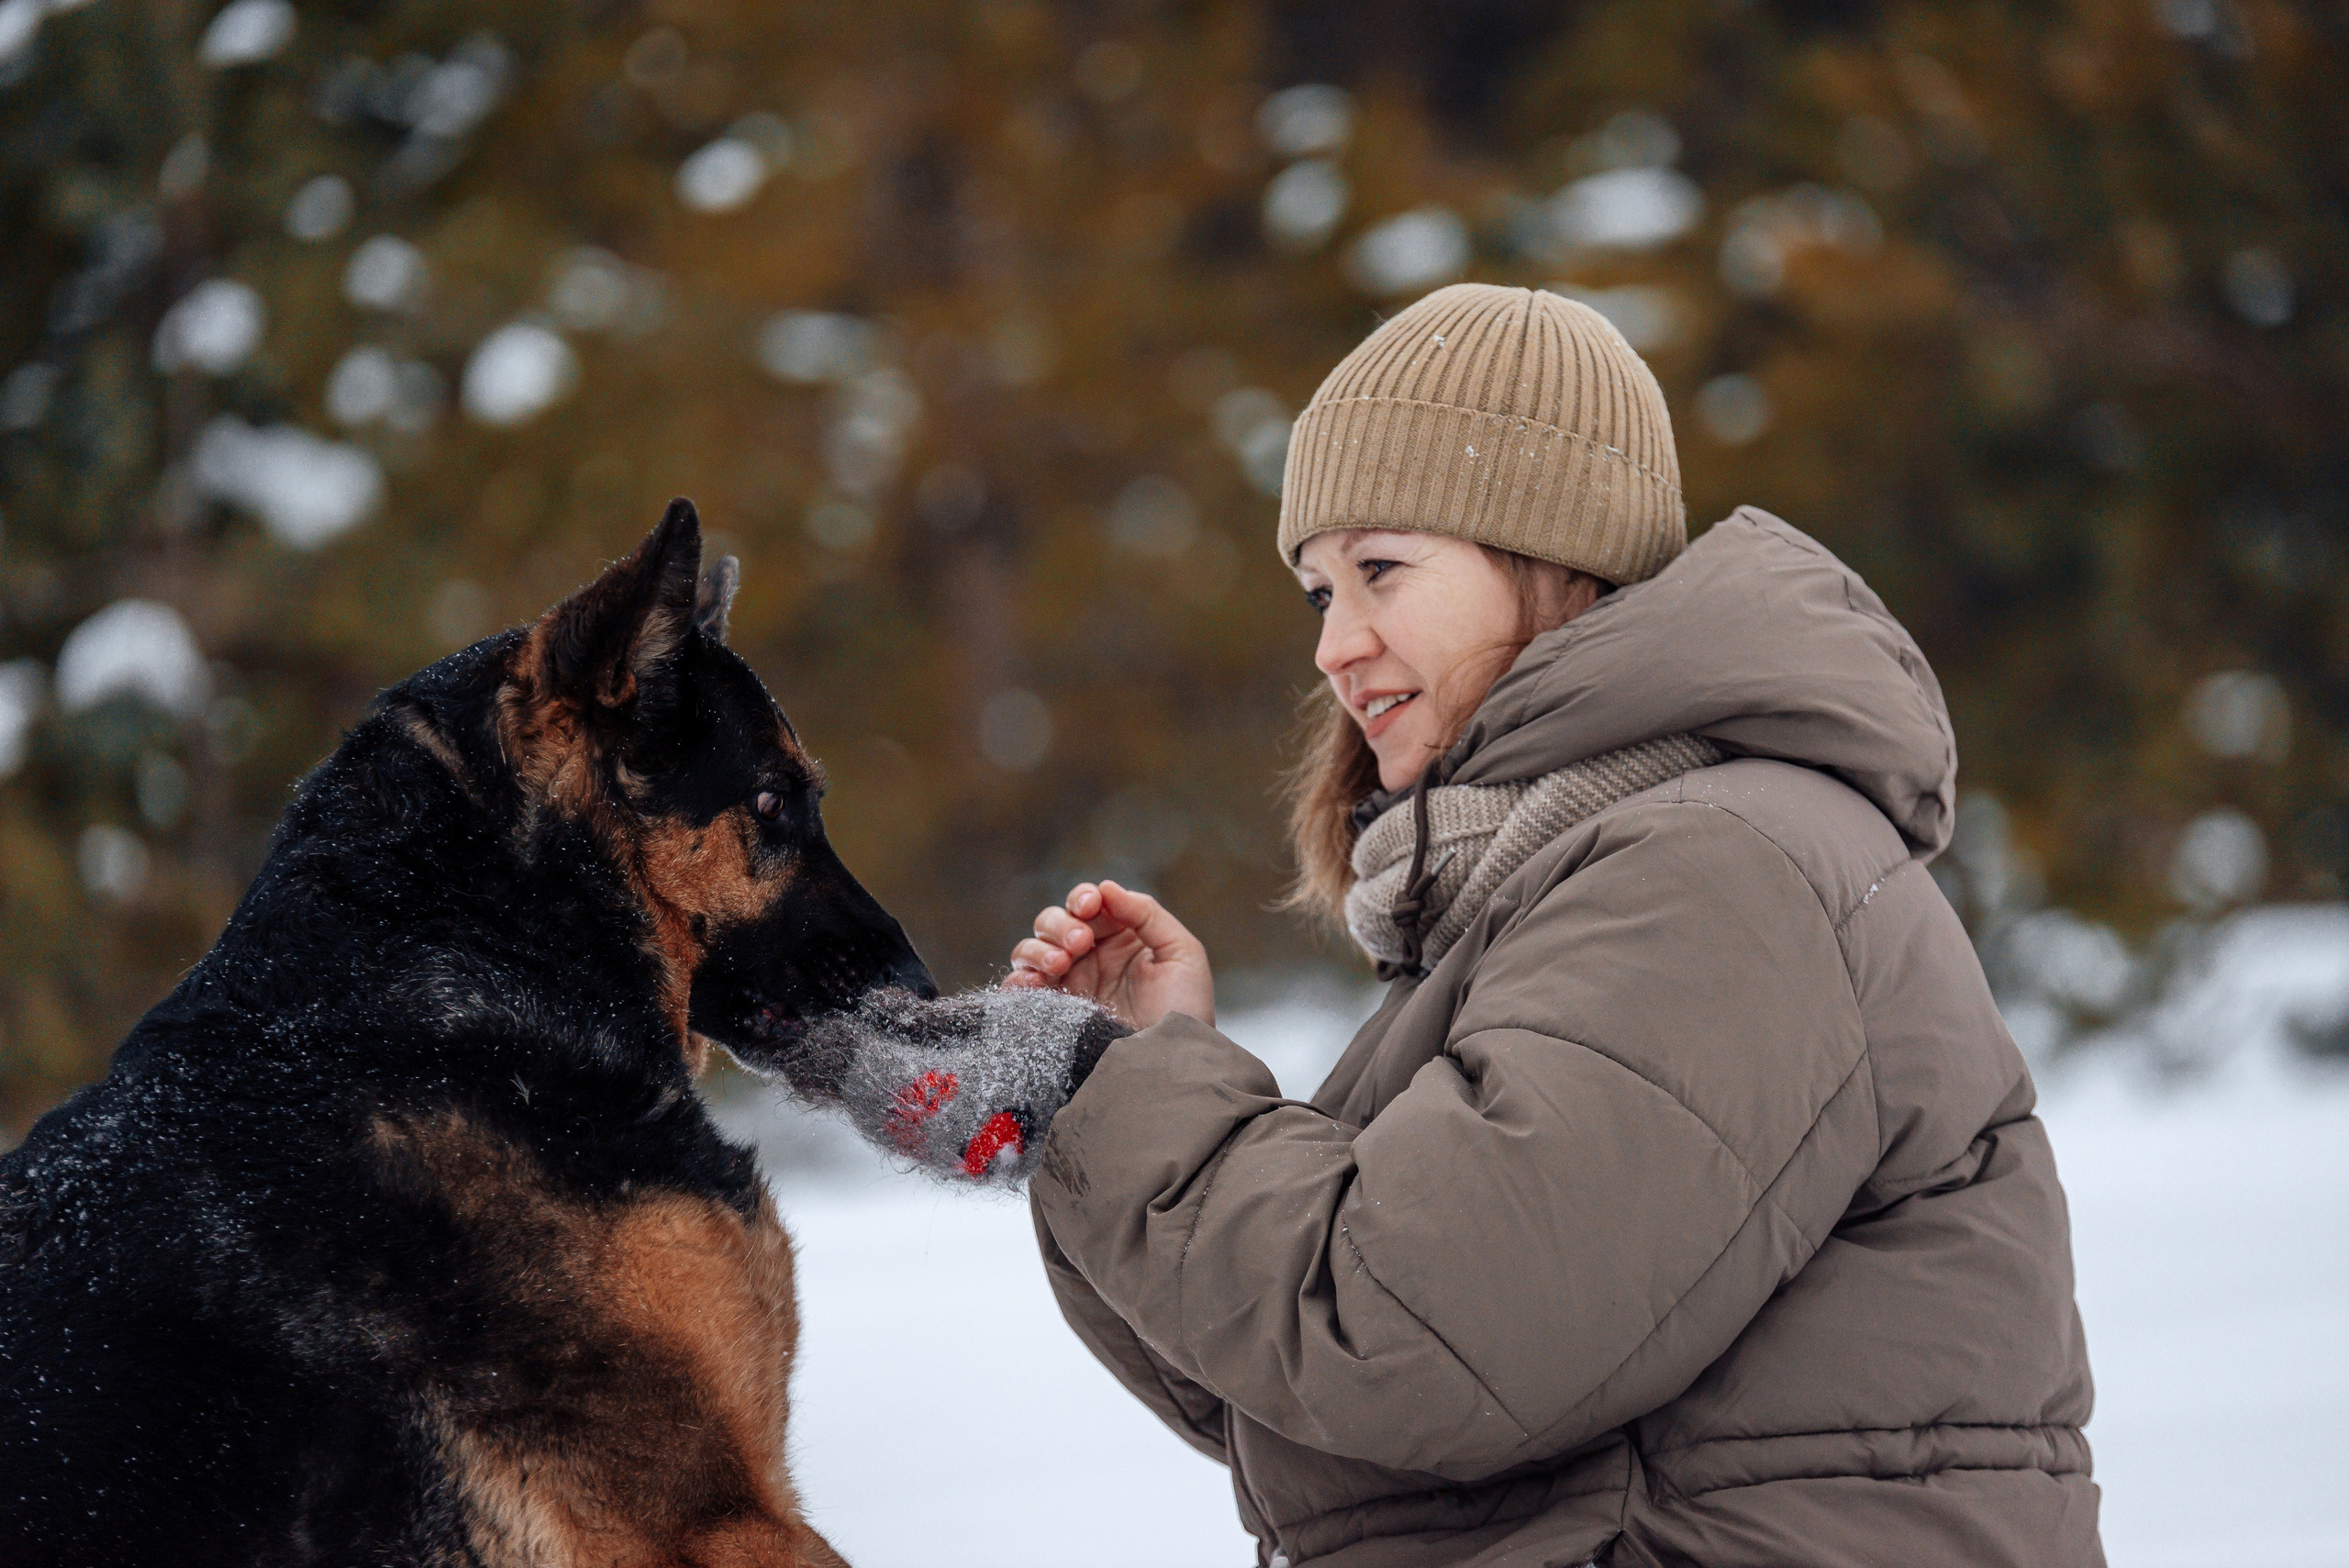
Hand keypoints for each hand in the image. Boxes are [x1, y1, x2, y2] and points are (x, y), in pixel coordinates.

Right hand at [1004, 880, 1213, 1031]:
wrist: (1171, 1066)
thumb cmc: (1184, 1012)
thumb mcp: (1182, 954)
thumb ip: (1147, 914)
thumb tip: (1106, 887)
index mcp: (1120, 937)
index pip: (1088, 904)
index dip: (1082, 898)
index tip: (1089, 906)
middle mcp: (1090, 957)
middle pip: (1054, 921)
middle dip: (1062, 925)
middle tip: (1080, 945)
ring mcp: (1069, 984)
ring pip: (1030, 948)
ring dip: (1038, 948)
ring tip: (1060, 965)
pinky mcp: (1052, 1012)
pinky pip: (1018, 988)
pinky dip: (1017, 979)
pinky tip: (1033, 983)